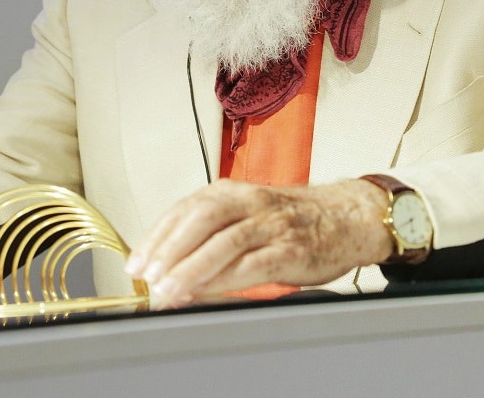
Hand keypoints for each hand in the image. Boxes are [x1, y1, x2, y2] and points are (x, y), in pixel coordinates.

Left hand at [124, 179, 392, 308]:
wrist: (347, 216)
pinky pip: (254, 264)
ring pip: (225, 242)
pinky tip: (208, 292)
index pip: (184, 210)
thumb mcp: (246, 211)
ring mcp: (272, 225)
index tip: (136, 264)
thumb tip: (167, 262)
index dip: (156, 237)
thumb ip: (211, 229)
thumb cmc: (291, 219)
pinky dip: (226, 279)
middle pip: (200, 220)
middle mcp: (250, 202)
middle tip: (148, 277)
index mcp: (232, 191)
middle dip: (169, 250)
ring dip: (192, 268)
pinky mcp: (291, 250)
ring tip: (170, 289)